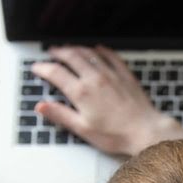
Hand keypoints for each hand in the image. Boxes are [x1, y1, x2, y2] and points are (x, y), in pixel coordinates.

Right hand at [31, 45, 182, 154]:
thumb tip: (41, 107)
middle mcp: (94, 78)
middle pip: (71, 56)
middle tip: (51, 52)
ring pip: (89, 53)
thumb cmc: (116, 134)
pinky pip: (111, 56)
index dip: (43, 68)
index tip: (37, 68)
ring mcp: (111, 74)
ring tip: (69, 48)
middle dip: (58, 52)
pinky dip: (101, 50)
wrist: (145, 131)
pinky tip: (97, 49)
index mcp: (81, 92)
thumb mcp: (83, 129)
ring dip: (76, 48)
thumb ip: (61, 115)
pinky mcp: (125, 75)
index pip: (55, 73)